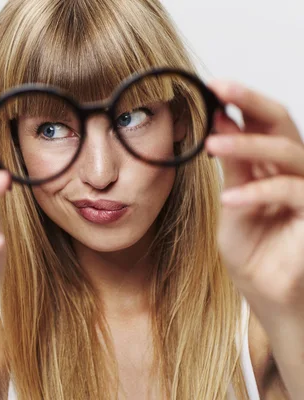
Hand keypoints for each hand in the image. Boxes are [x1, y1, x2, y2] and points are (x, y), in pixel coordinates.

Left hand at [205, 81, 303, 318]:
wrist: (268, 296)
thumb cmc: (252, 252)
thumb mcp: (234, 205)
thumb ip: (233, 168)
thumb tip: (218, 122)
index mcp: (273, 166)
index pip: (262, 123)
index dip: (240, 102)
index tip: (210, 85)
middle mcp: (296, 171)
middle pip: (281, 123)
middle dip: (250, 101)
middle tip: (219, 87)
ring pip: (288, 152)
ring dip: (248, 144)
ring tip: (213, 143)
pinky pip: (292, 192)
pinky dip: (259, 193)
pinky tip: (231, 199)